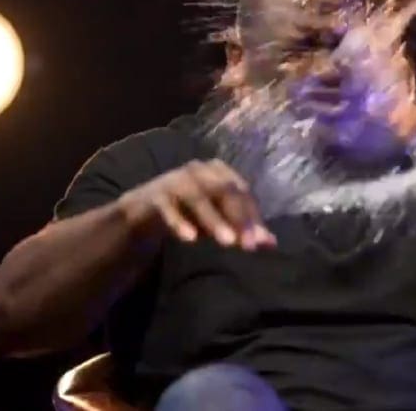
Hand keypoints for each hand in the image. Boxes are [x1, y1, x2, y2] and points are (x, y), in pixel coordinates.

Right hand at [116, 159, 275, 250]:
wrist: (144, 209)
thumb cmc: (190, 212)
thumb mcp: (219, 221)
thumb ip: (242, 229)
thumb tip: (271, 243)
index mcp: (220, 172)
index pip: (243, 194)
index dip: (253, 217)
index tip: (261, 243)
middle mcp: (200, 170)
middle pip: (225, 191)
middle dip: (239, 219)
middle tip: (249, 246)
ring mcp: (176, 179)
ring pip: (199, 197)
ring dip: (214, 220)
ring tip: (227, 242)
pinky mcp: (155, 194)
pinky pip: (169, 207)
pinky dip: (180, 222)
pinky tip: (190, 239)